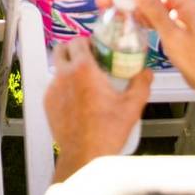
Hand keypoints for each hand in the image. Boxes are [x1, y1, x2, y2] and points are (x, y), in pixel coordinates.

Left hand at [45, 38, 151, 179]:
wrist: (85, 153)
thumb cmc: (108, 130)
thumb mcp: (131, 105)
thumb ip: (141, 84)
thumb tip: (146, 73)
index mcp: (83, 70)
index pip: (77, 41)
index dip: (87, 41)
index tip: (96, 47)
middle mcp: (64, 75)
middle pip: (61, 49)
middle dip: (73, 50)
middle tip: (88, 58)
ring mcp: (53, 88)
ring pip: (57, 68)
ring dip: (69, 69)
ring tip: (86, 81)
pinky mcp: (47, 101)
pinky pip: (54, 86)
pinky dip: (64, 86)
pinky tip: (79, 98)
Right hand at [104, 0, 194, 92]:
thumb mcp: (172, 35)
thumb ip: (153, 9)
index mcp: (184, 0)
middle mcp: (180, 3)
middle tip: (106, 0)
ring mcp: (176, 14)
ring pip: (150, 0)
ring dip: (131, 2)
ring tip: (112, 10)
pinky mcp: (173, 25)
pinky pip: (153, 13)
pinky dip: (140, 15)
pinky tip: (129, 22)